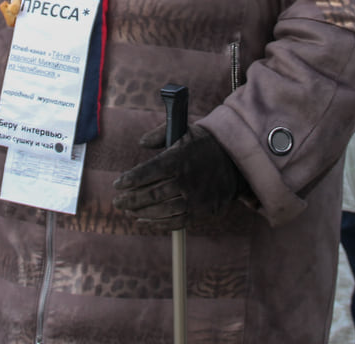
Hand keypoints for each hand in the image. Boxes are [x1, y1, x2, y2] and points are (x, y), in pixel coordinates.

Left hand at [112, 125, 244, 229]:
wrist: (236, 160)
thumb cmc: (204, 144)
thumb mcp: (184, 130)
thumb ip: (160, 134)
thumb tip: (142, 142)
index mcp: (178, 159)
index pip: (147, 172)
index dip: (129, 180)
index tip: (117, 184)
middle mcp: (185, 180)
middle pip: (151, 194)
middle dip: (130, 199)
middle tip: (117, 202)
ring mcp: (195, 198)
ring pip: (161, 210)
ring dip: (141, 212)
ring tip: (129, 211)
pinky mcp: (203, 212)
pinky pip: (176, 222)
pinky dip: (158, 224)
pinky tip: (144, 221)